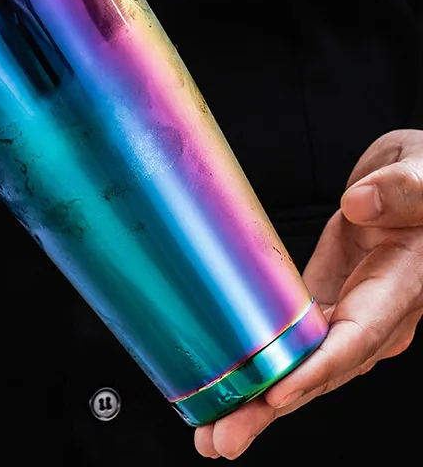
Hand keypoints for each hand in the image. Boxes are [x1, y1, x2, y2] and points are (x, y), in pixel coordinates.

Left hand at [195, 129, 422, 458]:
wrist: (410, 186)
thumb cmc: (420, 181)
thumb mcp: (420, 175)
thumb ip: (400, 191)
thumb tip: (358, 206)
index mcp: (400, 289)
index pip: (358, 338)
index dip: (317, 369)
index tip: (276, 391)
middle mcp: (373, 314)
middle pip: (321, 371)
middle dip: (270, 407)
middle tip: (222, 438)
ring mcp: (345, 313)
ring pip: (301, 365)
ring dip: (256, 400)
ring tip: (210, 430)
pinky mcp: (322, 303)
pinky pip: (291, 341)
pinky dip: (260, 365)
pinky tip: (229, 386)